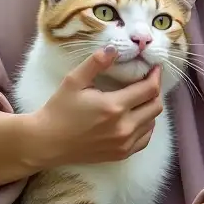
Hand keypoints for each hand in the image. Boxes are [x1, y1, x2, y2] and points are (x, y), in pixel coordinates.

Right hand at [31, 47, 162, 166]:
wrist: (47, 143)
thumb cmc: (59, 110)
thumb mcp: (73, 81)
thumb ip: (96, 63)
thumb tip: (114, 48)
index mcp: (114, 107)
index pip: (149, 90)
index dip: (156, 76)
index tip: (154, 68)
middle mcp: (123, 127)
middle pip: (156, 107)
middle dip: (155, 91)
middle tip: (147, 81)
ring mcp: (124, 144)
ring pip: (152, 123)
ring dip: (150, 108)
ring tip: (139, 97)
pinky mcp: (121, 155)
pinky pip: (145, 139)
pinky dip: (146, 126)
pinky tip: (136, 117)